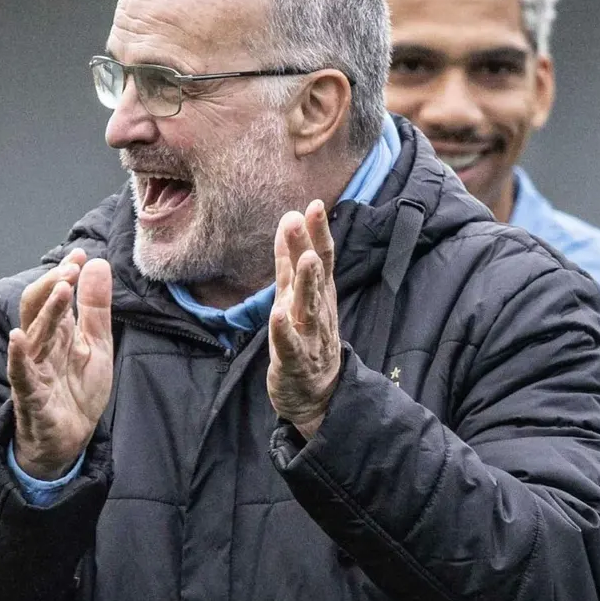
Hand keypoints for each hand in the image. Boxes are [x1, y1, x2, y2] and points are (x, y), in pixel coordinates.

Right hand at [7, 249, 113, 478]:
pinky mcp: (31, 396)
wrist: (71, 440)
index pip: (56, 296)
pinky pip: (20, 374)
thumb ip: (95, 308)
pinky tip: (16, 338)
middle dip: (53, 285)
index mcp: (57, 333)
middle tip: (71, 267)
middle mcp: (41, 347)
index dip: (66, 274)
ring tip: (61, 287)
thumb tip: (96, 264)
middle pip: (38, 308)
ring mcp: (33, 370)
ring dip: (46, 310)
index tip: (81, 255)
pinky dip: (17, 357)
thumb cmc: (77, 392)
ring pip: (34, 334)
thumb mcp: (96, 345)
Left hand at [267, 200, 341, 439]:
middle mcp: (318, 312)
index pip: (322, 259)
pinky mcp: (294, 362)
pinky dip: (283, 330)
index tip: (315, 205)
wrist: (317, 395)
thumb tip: (289, 219)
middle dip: (309, 247)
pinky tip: (277, 315)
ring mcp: (309, 337)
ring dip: (306, 282)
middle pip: (316, 277)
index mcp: (320, 296)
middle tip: (302, 219)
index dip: (319, 233)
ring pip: (308, 307)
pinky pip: (289, 345)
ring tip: (304, 258)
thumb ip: (289, 262)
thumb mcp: (297, 297)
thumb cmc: (306, 339)